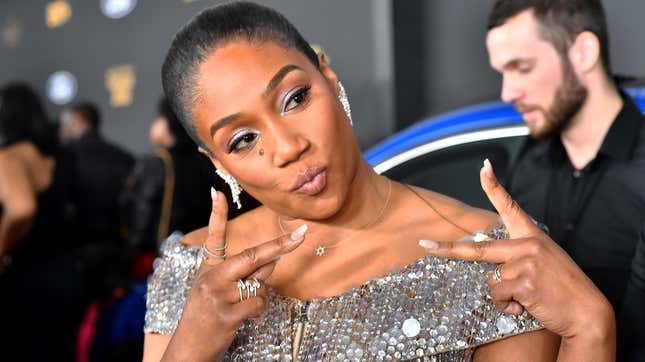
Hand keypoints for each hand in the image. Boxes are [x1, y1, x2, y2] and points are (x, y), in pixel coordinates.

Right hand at [162, 187, 306, 360]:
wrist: (188, 349)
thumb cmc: (204, 318)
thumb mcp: (214, 291)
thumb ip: (241, 274)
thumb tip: (271, 260)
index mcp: (207, 270)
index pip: (213, 237)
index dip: (217, 214)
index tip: (217, 192)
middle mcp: (212, 278)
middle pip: (252, 256)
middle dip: (280, 246)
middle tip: (301, 234)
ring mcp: (219, 295)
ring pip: (260, 284)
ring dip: (260, 293)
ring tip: (240, 307)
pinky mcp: (228, 314)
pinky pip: (258, 302)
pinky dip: (259, 309)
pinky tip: (243, 317)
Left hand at [419, 160, 614, 358]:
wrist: (588, 312)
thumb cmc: (564, 290)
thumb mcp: (545, 263)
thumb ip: (520, 257)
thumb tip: (490, 266)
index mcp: (532, 237)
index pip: (511, 207)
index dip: (495, 187)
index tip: (484, 167)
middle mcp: (527, 245)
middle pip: (477, 248)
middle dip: (448, 249)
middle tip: (424, 244)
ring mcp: (524, 262)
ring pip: (490, 282)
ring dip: (503, 297)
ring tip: (528, 299)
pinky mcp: (523, 281)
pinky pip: (498, 297)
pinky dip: (508, 307)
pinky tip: (528, 306)